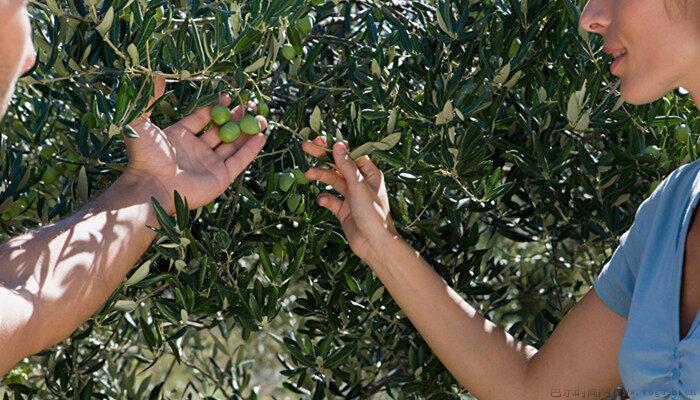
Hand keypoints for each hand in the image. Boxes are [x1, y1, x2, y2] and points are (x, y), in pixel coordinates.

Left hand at [123, 74, 267, 213]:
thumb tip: (155, 75)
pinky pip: (239, 161)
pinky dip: (251, 150)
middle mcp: (197, 149)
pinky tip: (261, 136)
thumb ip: (149, 99)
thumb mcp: (141, 122)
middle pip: (222, 130)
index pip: (203, 118)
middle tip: (251, 105)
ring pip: (234, 144)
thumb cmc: (144, 156)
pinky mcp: (220, 178)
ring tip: (262, 118)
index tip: (229, 96)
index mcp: (180, 136)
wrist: (151, 187)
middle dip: (237, 117)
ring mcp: (210, 164)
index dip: (216, 107)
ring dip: (248, 132)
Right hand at [301, 136, 398, 264]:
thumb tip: (338, 144)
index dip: (336, 147)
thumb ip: (346, 165)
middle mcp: (361, 184)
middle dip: (323, 157)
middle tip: (306, 147)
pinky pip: (332, 201)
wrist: (374, 244)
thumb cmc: (373, 213)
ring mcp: (352, 198)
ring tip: (308, 174)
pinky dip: (326, 199)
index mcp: (370, 174)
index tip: (321, 140)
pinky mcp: (344, 211)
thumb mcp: (358, 186)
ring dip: (322, 177)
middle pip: (339, 166)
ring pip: (334, 182)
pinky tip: (322, 200)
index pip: (351, 154)